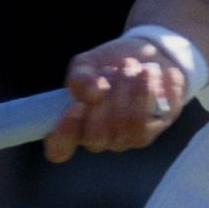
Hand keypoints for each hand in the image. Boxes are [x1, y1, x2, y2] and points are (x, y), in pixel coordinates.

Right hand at [43, 35, 187, 162]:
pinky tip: (149, 73)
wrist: (145, 58)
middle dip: (107, 100)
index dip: (64, 133)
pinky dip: (147, 92)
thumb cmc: (108, 65)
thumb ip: (80, 78)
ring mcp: (123, 139)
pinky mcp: (149, 132)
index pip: (59, 148)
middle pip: (96, 136)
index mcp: (73, 125)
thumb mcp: (87, 64)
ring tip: (132, 65)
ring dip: (129, 91)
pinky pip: (146, 121)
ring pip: (125, 126)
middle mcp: (97, 139)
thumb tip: (92, 93)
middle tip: (113, 70)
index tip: (76, 105)